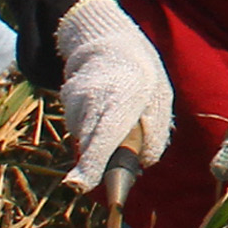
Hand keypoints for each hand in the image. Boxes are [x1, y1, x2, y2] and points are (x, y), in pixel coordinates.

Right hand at [54, 0, 173, 207]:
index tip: (78, 186)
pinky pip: (79, 128)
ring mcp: (75, 98)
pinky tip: (103, 112)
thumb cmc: (143, 75)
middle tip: (116, 162)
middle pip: (88, 142)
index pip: (104, 134)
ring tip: (117, 118)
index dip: (91, 162)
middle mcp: (94, 97)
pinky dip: (91, 129)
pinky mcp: (66, 101)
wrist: (109, 42)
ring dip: (99, 141)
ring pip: (84, 137)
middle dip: (96, 163)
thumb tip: (144, 164)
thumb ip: (156, 132)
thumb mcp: (160, 100)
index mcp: (124, 96)